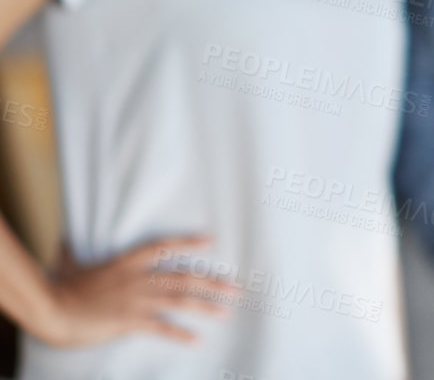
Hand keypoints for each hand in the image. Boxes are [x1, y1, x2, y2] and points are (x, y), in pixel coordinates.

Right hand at [36, 235, 241, 347]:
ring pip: (180, 300)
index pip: (164, 247)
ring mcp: (136, 299)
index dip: (188, 243)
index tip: (211, 241)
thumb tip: (64, 239)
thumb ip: (75, 251)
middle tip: (236, 287)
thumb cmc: (58, 286)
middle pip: (184, 276)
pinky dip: (180, 334)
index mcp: (127, 261)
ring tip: (227, 311)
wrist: (51, 308)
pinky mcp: (129, 321)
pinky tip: (197, 340)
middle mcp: (138, 278)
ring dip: (206, 306)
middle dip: (213, 282)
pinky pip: (161, 327)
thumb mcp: (70, 262)